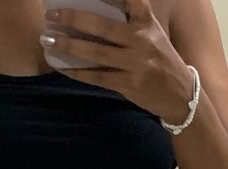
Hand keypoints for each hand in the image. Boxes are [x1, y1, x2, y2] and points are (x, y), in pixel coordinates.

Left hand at [42, 0, 193, 125]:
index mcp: (146, 22)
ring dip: (69, 47)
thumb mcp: (152, 33)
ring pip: (96, 53)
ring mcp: (135, 64)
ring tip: (47, 40)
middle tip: (51, 15)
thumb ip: (131, 19)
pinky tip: (62, 67)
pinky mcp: (129, 85)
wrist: (180, 95)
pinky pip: (97, 77)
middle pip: (103, 26)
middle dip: (74, 19)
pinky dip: (78, 72)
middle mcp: (141, 40)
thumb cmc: (160, 60)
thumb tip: (93, 15)